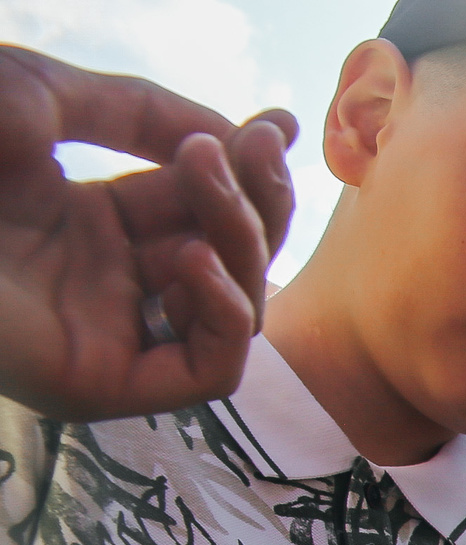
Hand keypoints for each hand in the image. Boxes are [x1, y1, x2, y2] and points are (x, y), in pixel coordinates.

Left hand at [0, 49, 296, 419]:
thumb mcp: (44, 96)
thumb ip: (144, 111)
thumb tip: (246, 134)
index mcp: (87, 223)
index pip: (199, 207)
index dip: (247, 167)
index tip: (278, 123)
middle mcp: (105, 283)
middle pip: (230, 258)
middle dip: (256, 200)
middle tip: (251, 148)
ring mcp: (106, 334)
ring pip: (233, 312)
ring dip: (243, 244)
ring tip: (207, 178)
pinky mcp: (103, 385)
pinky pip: (207, 370)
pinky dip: (226, 317)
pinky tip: (196, 260)